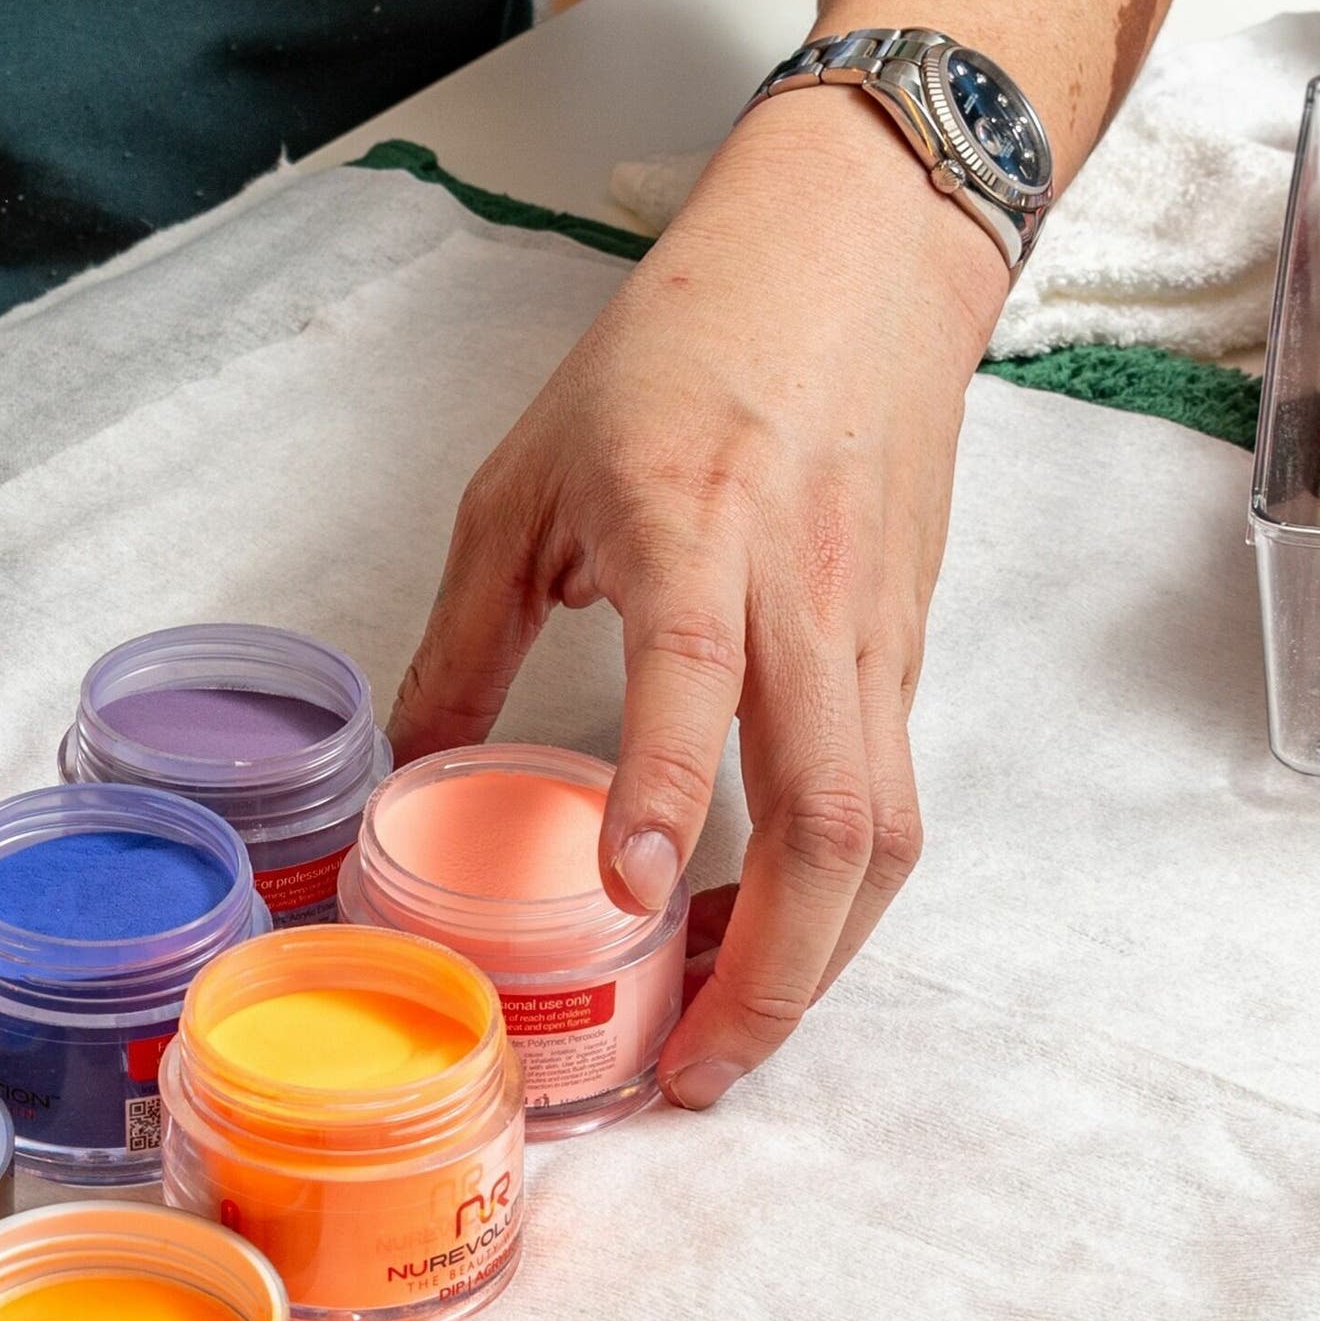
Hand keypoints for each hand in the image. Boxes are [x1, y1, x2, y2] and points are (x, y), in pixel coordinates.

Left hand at [391, 90, 1006, 1105]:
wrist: (859, 254)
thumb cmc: (682, 347)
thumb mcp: (526, 472)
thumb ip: (467, 631)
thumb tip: (411, 770)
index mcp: (694, 524)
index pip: (694, 671)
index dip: (665, 789)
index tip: (624, 897)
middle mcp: (802, 591)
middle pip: (830, 811)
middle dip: (773, 966)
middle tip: (696, 1067)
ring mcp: (873, 629)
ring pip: (883, 829)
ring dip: (820, 957)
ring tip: (731, 1035)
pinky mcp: (908, 650)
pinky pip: (892, 797)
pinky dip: (843, 895)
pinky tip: (770, 940)